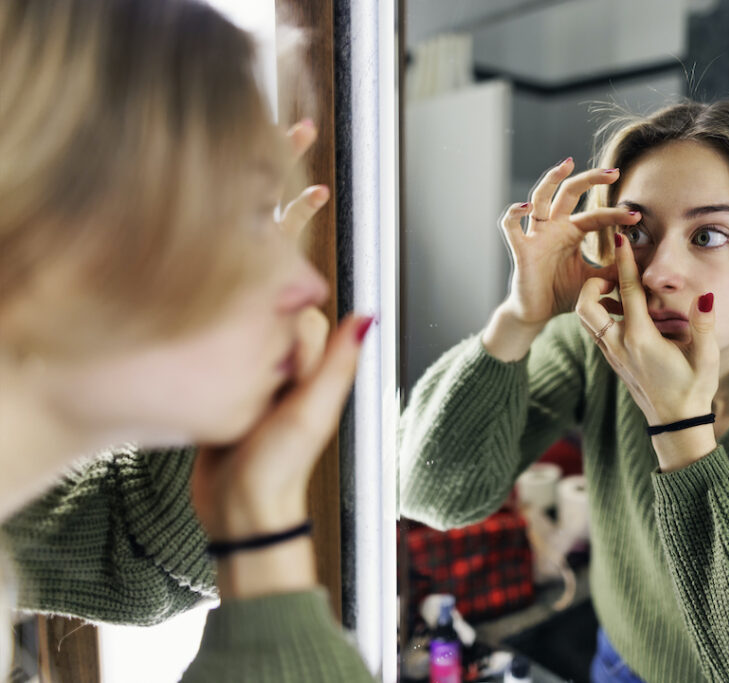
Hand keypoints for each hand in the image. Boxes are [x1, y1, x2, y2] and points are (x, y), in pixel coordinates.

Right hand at [190, 120, 367, 541]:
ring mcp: (243, 356)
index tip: (310, 179)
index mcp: (307, 348)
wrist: (239, 513)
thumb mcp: (311, 412)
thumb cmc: (279, 468)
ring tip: (232, 189)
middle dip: (271, 218)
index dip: (300, 227)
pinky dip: (205, 290)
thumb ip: (336, 364)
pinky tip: (191, 258)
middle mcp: (277, 345)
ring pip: (236, 293)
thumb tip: (366, 311)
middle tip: (278, 147)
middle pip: (269, 273)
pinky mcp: (213, 370)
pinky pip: (213, 321)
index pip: (297, 279)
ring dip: (235, 247)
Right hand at [497, 158, 640, 326]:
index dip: (616, 214)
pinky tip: (526, 207)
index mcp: (572, 232)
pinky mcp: (520, 248)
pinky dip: (515, 213)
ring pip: (540, 197)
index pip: (596, 216)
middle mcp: (554, 226)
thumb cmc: (563, 293)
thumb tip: (643, 263)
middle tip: (614, 171)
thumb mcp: (595, 280)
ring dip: (552, 179)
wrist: (537, 313)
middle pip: (570, 192)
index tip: (637, 216)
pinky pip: (511, 226)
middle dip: (590, 179)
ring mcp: (536, 234)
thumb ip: (615, 270)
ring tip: (567, 164)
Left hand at [575, 232, 719, 426]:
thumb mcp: (706, 358)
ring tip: (617, 289)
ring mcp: (612, 354)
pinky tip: (620, 309)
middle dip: (592, 283)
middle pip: (587, 305)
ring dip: (594, 298)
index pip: (629, 292)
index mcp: (641, 340)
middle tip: (612, 274)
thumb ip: (704, 325)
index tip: (619, 238)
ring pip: (586, 319)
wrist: (674, 425)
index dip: (624, 262)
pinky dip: (599, 313)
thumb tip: (705, 297)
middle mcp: (620, 345)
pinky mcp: (612, 361)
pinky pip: (595, 330)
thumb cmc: (693, 391)